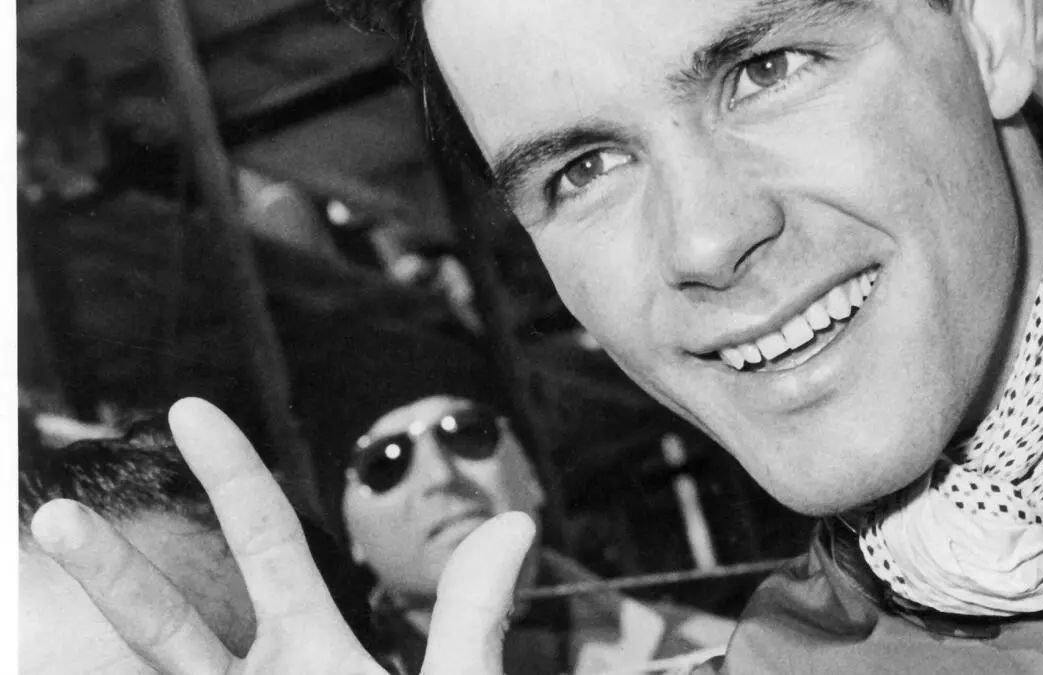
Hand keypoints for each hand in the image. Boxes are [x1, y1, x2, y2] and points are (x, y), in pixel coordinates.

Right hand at [30, 397, 533, 674]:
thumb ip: (468, 615)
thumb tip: (520, 520)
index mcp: (309, 647)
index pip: (263, 538)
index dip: (230, 471)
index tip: (189, 408)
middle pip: (164, 621)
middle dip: (107, 570)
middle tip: (53, 514)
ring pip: (151, 668)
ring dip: (97, 631)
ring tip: (47, 572)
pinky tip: (39, 664)